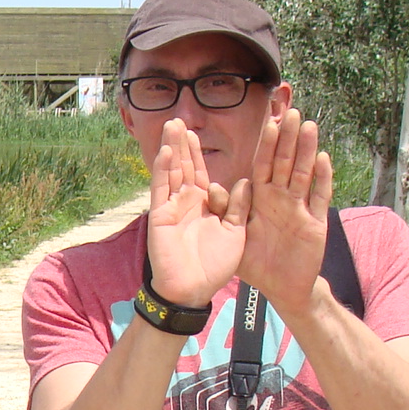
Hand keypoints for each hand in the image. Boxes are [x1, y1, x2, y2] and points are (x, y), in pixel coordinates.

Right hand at [146, 119, 248, 307]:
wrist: (193, 289)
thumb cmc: (214, 266)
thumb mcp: (236, 233)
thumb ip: (239, 207)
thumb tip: (247, 181)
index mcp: (205, 205)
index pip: (201, 172)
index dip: (199, 152)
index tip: (197, 132)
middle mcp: (186, 202)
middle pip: (184, 166)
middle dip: (182, 144)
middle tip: (180, 119)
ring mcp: (171, 207)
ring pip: (171, 171)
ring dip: (170, 149)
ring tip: (171, 125)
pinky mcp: (160, 215)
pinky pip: (162, 188)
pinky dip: (163, 170)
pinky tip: (165, 151)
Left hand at [235, 108, 331, 315]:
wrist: (281, 287)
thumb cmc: (257, 260)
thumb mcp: (235, 235)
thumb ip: (225, 210)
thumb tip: (210, 186)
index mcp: (261, 198)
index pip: (264, 164)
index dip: (267, 143)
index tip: (269, 119)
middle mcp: (282, 198)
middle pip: (285, 162)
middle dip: (288, 138)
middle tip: (292, 111)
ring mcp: (301, 209)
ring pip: (303, 174)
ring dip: (306, 150)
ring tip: (307, 126)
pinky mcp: (315, 224)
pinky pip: (319, 198)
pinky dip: (321, 179)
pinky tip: (322, 158)